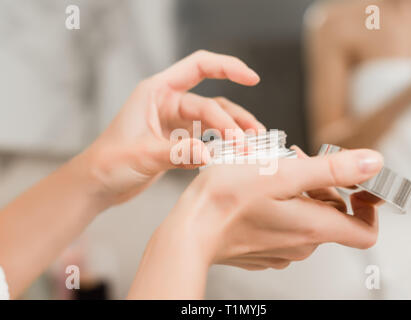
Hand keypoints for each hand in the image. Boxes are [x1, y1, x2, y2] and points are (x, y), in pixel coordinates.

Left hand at [79, 50, 263, 204]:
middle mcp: (169, 102)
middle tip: (246, 144)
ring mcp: (176, 122)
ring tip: (253, 144)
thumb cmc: (109, 163)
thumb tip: (211, 153)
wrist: (97, 184)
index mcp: (156, 92)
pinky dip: (223, 145)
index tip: (252, 78)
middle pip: (211, 104)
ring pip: (214, 120)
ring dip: (234, 130)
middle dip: (231, 122)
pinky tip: (236, 154)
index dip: (228, 67)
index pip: (198, 67)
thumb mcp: (142, 155)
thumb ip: (177, 153)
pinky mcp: (180, 141)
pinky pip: (208, 138)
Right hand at [187, 148, 383, 269]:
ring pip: (306, 217)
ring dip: (299, 190)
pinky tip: (259, 190)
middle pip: (332, 215)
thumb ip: (331, 170)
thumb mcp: (281, 174)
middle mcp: (302, 244)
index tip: (353, 184)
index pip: (365, 230)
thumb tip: (373, 163)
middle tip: (295, 159)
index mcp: (314, 226)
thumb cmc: (226, 201)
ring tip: (273, 169)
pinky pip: (284, 226)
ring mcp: (281, 249)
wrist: (190, 231)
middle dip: (321, 183)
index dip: (367, 206)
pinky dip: (281, 205)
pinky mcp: (263, 249)